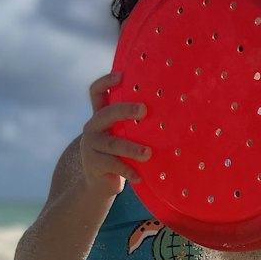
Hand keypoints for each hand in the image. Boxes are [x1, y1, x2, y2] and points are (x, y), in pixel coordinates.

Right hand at [79, 71, 149, 197]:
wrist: (100, 184)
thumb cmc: (120, 155)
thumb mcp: (123, 135)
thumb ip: (134, 125)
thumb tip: (170, 111)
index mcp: (100, 116)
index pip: (96, 92)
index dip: (106, 81)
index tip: (122, 75)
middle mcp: (92, 127)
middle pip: (106, 113)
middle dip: (125, 110)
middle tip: (144, 110)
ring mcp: (90, 146)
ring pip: (112, 143)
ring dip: (131, 147)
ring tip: (148, 153)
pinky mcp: (93, 164)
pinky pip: (113, 165)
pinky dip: (128, 170)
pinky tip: (140, 177)